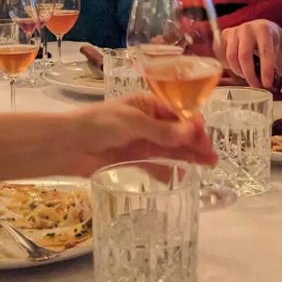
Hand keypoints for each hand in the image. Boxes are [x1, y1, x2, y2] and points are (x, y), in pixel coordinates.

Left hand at [60, 93, 217, 176]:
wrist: (68, 144)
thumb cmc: (99, 124)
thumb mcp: (132, 122)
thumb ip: (162, 130)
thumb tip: (193, 130)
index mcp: (146, 105)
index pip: (177, 113)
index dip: (193, 125)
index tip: (205, 137)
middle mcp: (146, 122)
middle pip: (177, 132)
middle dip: (195, 142)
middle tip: (212, 157)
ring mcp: (140, 142)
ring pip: (170, 149)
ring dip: (188, 156)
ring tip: (207, 166)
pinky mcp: (133, 160)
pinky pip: (156, 165)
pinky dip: (169, 171)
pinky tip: (183, 177)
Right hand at [220, 19, 281, 88]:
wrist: (260, 28)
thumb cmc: (269, 41)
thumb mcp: (276, 49)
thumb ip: (272, 63)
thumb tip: (267, 83)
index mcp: (263, 29)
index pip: (264, 52)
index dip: (266, 70)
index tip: (267, 83)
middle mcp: (247, 28)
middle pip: (244, 56)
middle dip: (249, 74)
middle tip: (255, 85)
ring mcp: (233, 31)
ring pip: (231, 57)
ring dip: (238, 71)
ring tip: (246, 75)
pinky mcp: (223, 35)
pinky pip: (221, 54)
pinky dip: (227, 65)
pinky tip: (236, 67)